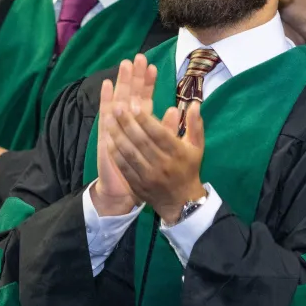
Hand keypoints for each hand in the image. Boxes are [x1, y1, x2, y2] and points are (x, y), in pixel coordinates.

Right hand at [90, 57, 157, 215]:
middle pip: (131, 94)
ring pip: (119, 99)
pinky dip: (106, 99)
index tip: (153, 66)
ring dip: (121, 82)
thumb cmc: (145, 170)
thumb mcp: (163, 150)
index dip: (148, 83)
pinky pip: (105, 114)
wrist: (123, 191)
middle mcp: (127, 122)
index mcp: (142, 125)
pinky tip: (107, 85)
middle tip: (138, 57)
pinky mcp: (105, 134)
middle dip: (135, 76)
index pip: (145, 98)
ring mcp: (115, 127)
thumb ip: (169, 130)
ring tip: (125, 65)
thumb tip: (178, 109)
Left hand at [106, 95, 206, 221]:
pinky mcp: (138, 185)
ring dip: (117, 136)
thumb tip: (194, 104)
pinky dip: (115, 153)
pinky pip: (124, 167)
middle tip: (117, 107)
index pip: (159, 134)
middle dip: (127, 123)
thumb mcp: (197, 146)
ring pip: (130, 153)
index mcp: (178, 153)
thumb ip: (195, 124)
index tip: (133, 104)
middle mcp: (163, 164)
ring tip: (109, 120)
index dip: (145, 119)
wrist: (182, 201)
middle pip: (141, 141)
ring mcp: (149, 176)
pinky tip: (108, 141)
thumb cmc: (188, 168)